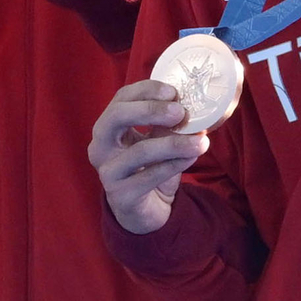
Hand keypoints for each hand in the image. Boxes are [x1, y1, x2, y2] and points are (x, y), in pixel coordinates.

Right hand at [89, 80, 209, 235]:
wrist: (144, 211)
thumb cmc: (150, 169)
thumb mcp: (159, 141)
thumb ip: (168, 125)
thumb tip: (193, 107)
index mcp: (108, 128)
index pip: (121, 99)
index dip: (146, 90)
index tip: (174, 91)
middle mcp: (100, 147)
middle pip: (115, 118)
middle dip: (149, 110)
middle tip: (179, 112)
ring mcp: (108, 172)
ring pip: (139, 151)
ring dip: (174, 143)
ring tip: (200, 141)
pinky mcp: (121, 195)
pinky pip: (150, 176)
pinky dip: (175, 165)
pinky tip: (192, 157)